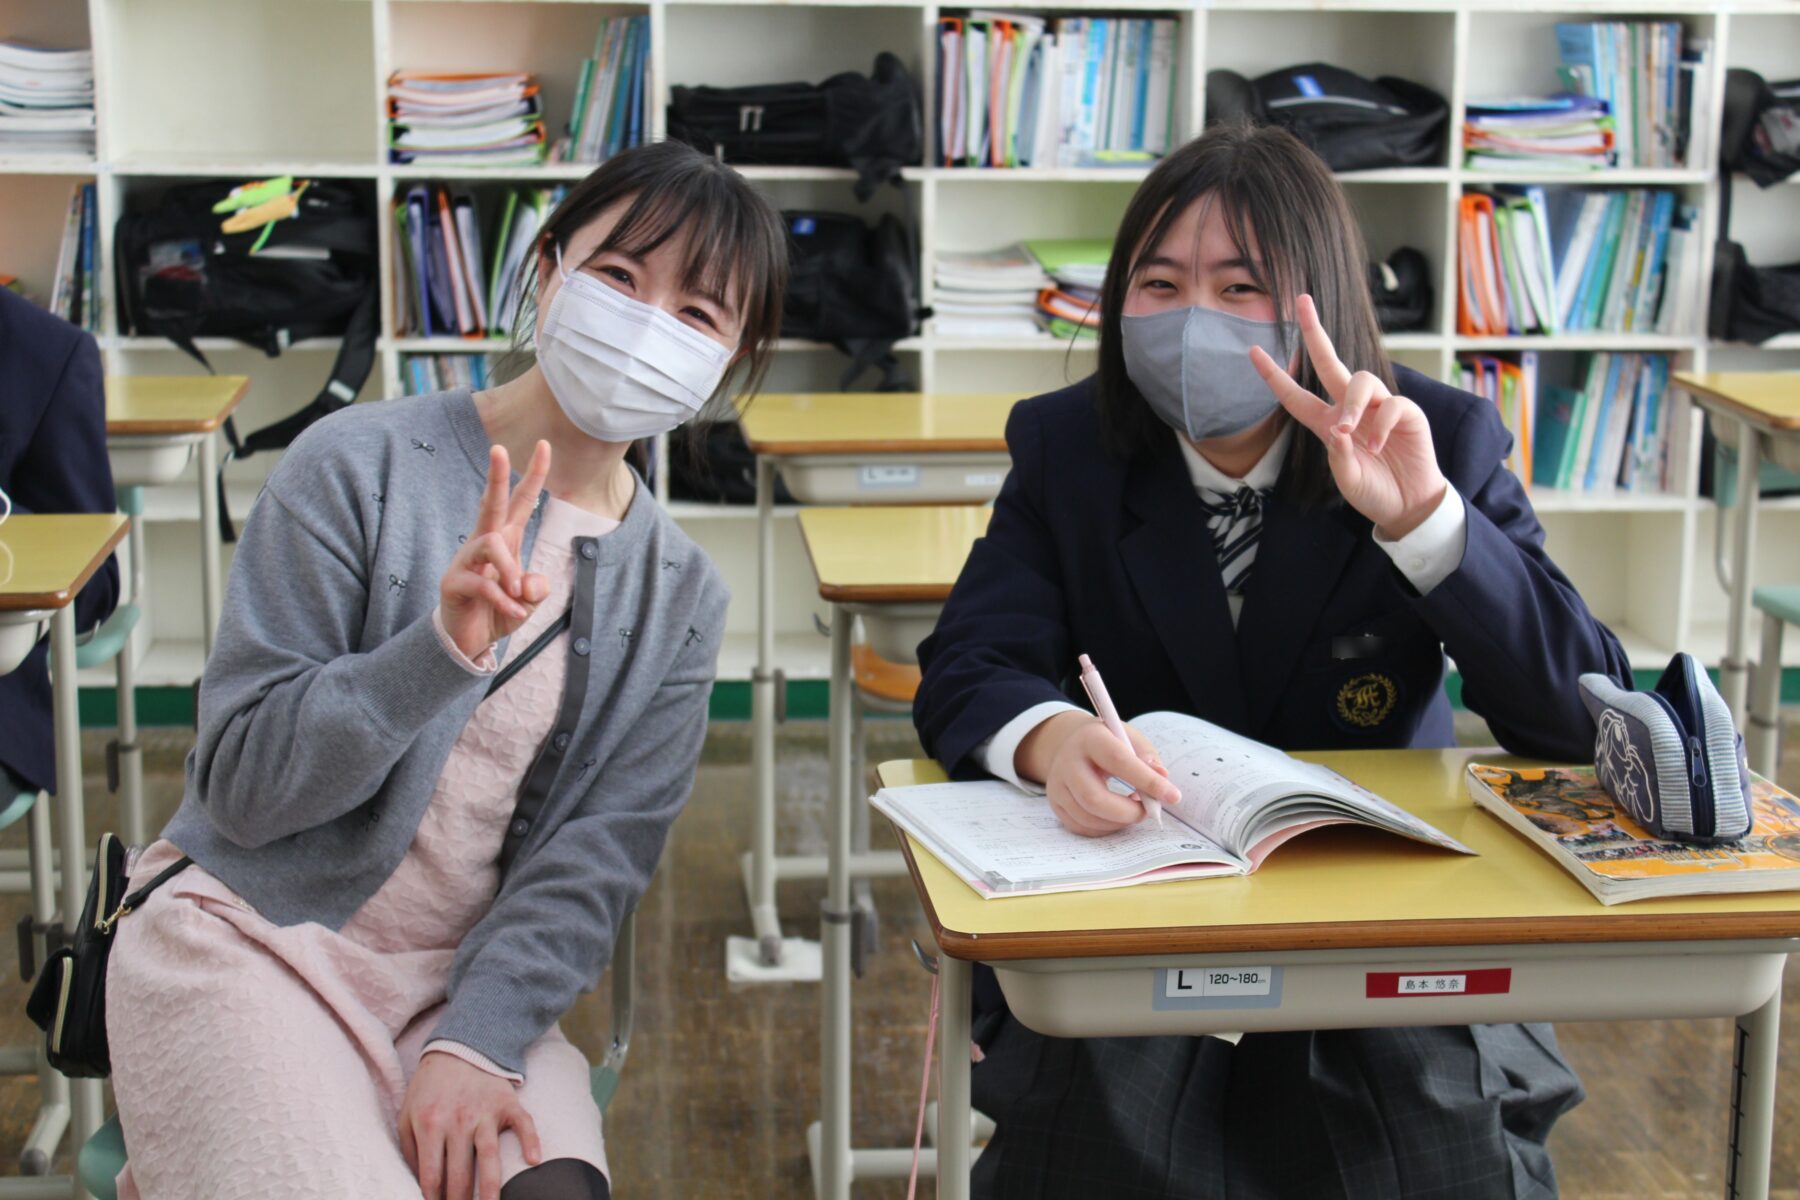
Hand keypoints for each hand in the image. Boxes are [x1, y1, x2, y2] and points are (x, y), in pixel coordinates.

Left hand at [398, 1052, 542, 1199]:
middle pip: (460, 1173)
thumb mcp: (408, 1113)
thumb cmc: (431, 1087)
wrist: (459, 1048)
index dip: (434, 1199)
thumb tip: (420, 1183)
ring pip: (489, 1156)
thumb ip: (409, 1149)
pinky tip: (534, 1160)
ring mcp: (485, 1112)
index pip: (432, 1175)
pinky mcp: (507, 1103)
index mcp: (430, 1124)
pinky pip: (522, 1124)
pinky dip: (530, 1140)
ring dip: (491, 1186)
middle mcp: (458, 1120)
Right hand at [440, 441, 551, 661]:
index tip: (545, 445)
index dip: (534, 475)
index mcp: (506, 539)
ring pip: (489, 544)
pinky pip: (483, 584)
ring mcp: (466, 561)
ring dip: (510, 570)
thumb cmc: (499, 611)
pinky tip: (514, 615)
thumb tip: (528, 582)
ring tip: (519, 595)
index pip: (521, 502)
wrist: (470, 640)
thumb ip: (536, 588)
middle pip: (490, 503)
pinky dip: (503, 601)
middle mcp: (484, 543)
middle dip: (496, 476)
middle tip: (498, 447)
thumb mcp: (528, 601)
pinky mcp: (454, 582)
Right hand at [1025, 712, 1181, 837]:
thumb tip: (1163, 778)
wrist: (1070, 743)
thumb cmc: (1107, 742)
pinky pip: (1082, 827)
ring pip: (1088, 817)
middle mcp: (1067, 762)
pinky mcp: (1056, 804)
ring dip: (1119, 821)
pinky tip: (1116, 815)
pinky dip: (1106, 827)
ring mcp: (1057, 785)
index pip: (1118, 761)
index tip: (1173, 796)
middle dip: (1128, 812)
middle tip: (1149, 811)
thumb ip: (1147, 756)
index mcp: (1090, 738)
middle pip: (1095, 798)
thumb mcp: (1128, 737)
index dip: (1147, 781)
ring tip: (1133, 809)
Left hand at [1249, 294, 1447, 539]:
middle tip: (1301, 300)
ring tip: (1351, 431)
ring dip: (1353, 404)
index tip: (1252, 351)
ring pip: (1361, 379)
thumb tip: (1340, 429)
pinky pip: (1392, 404)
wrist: (1408, 505)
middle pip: (1329, 360)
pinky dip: (1383, 424)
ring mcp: (1379, 408)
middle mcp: (1351, 409)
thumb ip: (1338, 458)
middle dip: (1314, 330)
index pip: (1295, 395)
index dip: (1274, 375)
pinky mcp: (1408, 413)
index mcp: (1328, 424)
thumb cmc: (1374, 492)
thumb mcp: (1348, 480)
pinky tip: (1379, 446)